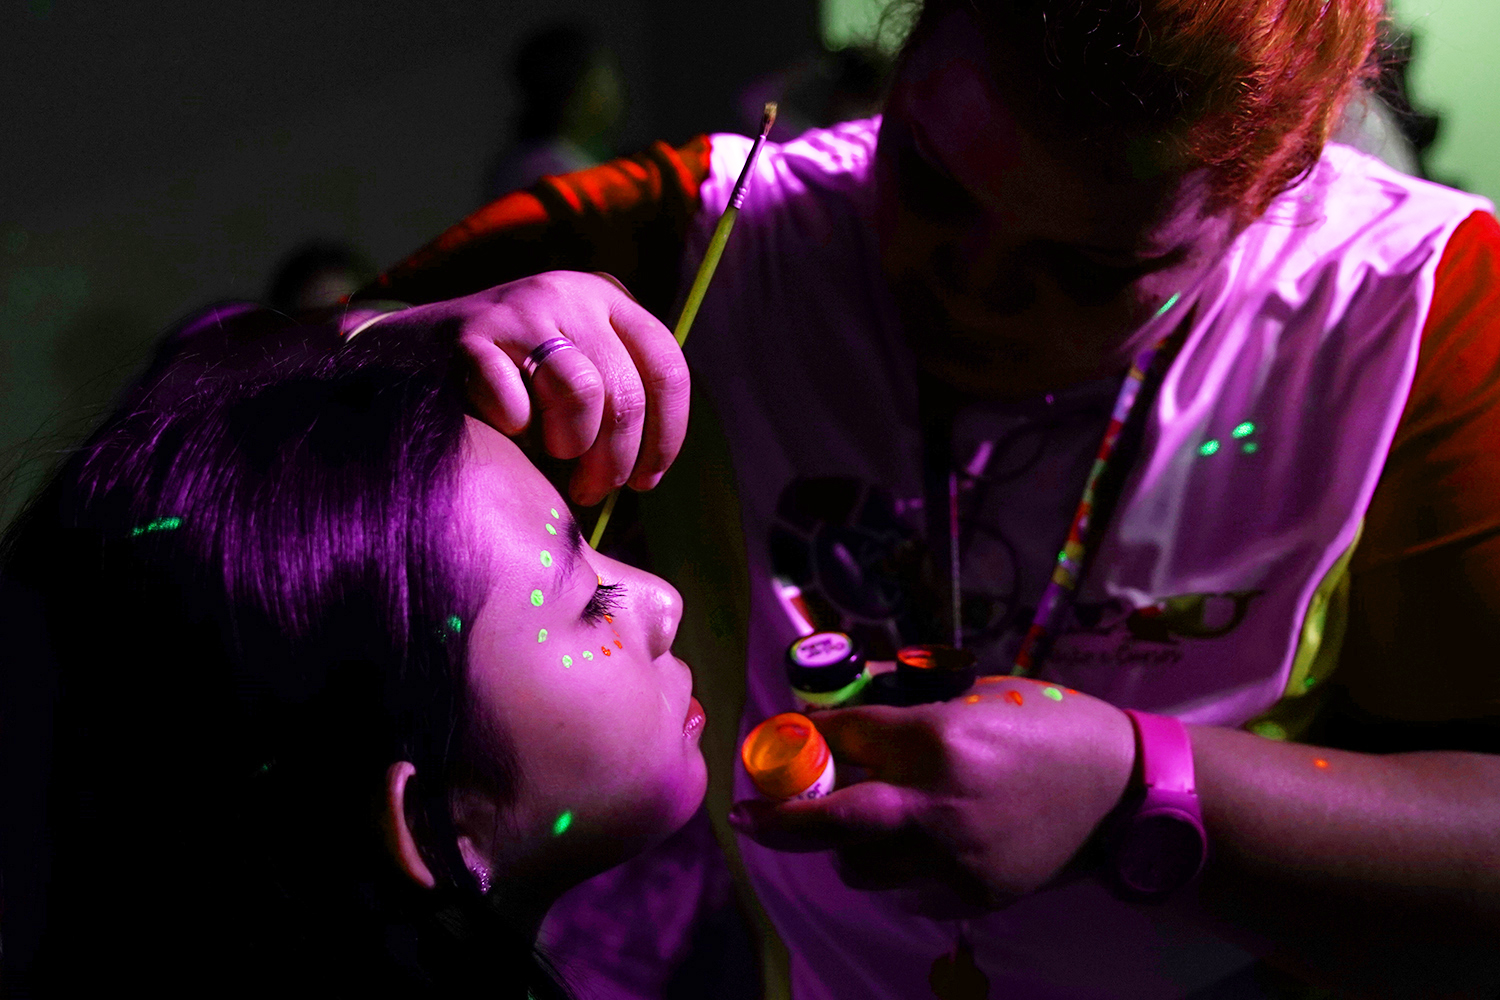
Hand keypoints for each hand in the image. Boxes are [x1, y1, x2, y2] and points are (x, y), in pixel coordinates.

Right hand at [369, 272, 689, 505]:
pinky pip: (513, 400)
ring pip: (582, 392)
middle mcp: (568, 294)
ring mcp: (517, 310)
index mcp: (606, 300)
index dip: (665, 436)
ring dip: (572, 444)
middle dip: (615, 460)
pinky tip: (503, 428)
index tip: (645, 480)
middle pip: (626, 392)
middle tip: (591, 489)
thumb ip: (616, 398)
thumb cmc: (505, 383)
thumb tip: (652, 472)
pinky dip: (514, 428)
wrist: (405, 352)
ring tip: (550, 456)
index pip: (666, 368)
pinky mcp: (468, 337)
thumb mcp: (572, 370)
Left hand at [728, 679, 1136, 909]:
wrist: (1124, 792)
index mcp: (942, 740)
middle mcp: (942, 803)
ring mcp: (958, 858)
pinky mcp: (975, 896)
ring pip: (863, 865)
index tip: (780, 740)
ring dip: (841, 846)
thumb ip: (906, 704)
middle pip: (835, 820)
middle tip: (746, 817)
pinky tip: (906, 845)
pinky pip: (905, 891)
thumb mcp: (978, 693)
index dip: (804, 738)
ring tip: (848, 823)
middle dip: (781, 820)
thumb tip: (838, 705)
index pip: (847, 740)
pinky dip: (891, 869)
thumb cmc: (1050, 727)